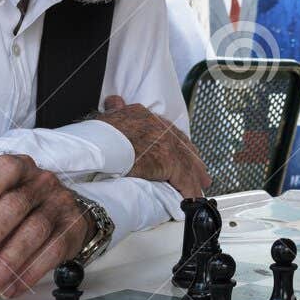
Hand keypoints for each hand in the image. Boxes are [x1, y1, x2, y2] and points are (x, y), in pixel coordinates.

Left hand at [0, 153, 90, 299]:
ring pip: (33, 233)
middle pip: (13, 207)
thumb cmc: (16, 208)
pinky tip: (9, 288)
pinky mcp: (72, 229)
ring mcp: (60, 204)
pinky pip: (52, 253)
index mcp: (15, 168)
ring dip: (4, 264)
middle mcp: (40, 182)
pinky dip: (28, 274)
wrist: (63, 211)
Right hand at [94, 96, 209, 197]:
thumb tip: (114, 100)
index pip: (166, 129)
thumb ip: (115, 110)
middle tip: (200, 171)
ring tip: (200, 187)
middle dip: (192, 159)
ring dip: (194, 176)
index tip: (183, 150)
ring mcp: (166, 143)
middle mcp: (159, 126)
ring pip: (187, 162)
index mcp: (144, 116)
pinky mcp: (168, 161)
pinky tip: (193, 198)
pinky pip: (184, 179)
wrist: (99, 143)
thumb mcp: (107, 116)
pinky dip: (190, 190)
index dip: (176, 142)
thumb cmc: (99, 134)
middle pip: (183, 145)